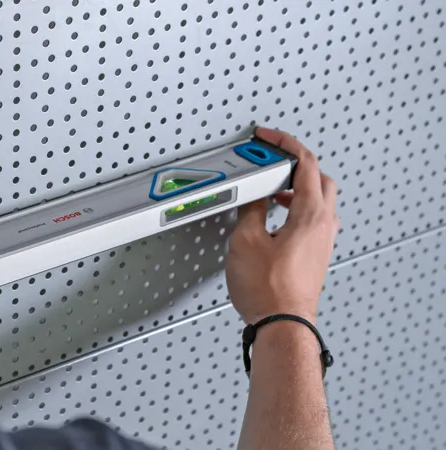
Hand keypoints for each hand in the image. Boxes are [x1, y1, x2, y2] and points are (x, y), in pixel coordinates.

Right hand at [226, 128, 339, 324]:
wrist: (282, 324)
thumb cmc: (269, 290)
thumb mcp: (245, 241)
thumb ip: (250, 210)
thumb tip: (252, 197)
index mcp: (310, 214)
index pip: (306, 163)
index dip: (286, 143)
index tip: (269, 137)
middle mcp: (323, 225)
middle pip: (319, 178)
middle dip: (296, 164)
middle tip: (272, 159)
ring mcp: (322, 241)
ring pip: (318, 200)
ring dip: (296, 187)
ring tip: (270, 187)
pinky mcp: (316, 255)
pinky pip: (312, 219)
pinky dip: (296, 208)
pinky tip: (276, 217)